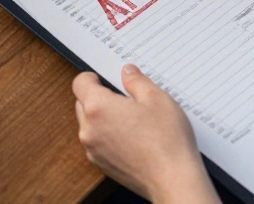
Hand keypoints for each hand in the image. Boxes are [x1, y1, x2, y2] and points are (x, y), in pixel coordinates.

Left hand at [73, 65, 219, 203]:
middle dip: (99, 97)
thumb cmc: (166, 141)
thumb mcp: (156, 98)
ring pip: (90, 125)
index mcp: (98, 108)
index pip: (80, 83)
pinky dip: (109, 137)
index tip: (104, 78)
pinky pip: (98, 143)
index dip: (92, 77)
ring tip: (133, 119)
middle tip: (125, 98)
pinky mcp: (102, 165)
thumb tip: (127, 72)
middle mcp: (89, 130)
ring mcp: (94, 150)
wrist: (173, 180)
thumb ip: (136, 81)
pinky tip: (134, 137)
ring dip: (103, 118)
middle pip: (82, 104)